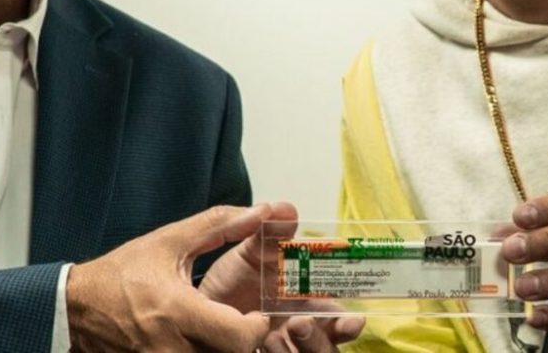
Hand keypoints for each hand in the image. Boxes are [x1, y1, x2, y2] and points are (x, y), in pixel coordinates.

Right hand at [66, 204, 271, 352]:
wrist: (76, 308)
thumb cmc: (121, 274)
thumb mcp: (170, 241)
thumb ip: (218, 225)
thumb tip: (258, 212)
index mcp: (178, 311)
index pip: (240, 336)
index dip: (257, 326)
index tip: (255, 313)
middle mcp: (170, 347)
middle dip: (244, 342)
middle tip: (241, 325)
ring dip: (222, 349)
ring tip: (219, 332)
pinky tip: (199, 341)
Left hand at [200, 201, 364, 350]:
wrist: (193, 308)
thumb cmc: (230, 283)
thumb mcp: (250, 254)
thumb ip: (270, 233)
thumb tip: (287, 209)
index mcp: (304, 306)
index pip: (337, 319)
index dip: (348, 323)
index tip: (354, 319)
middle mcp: (298, 333)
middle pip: (327, 349)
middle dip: (319, 341)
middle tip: (299, 323)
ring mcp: (282, 349)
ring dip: (297, 351)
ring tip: (271, 337)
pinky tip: (256, 346)